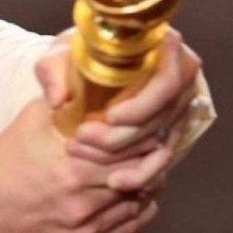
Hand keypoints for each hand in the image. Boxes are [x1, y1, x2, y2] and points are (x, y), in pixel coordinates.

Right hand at [0, 99, 161, 232]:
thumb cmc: (4, 165)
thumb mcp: (29, 122)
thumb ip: (65, 102)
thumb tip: (94, 82)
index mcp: (72, 164)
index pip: (130, 149)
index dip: (143, 136)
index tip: (146, 127)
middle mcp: (82, 198)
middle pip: (140, 177)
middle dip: (148, 161)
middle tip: (151, 148)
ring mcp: (84, 226)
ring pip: (138, 203)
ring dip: (144, 186)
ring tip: (142, 170)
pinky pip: (128, 229)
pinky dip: (137, 212)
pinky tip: (133, 197)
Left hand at [35, 27, 202, 191]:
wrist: (82, 68)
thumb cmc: (75, 55)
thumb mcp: (58, 54)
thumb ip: (52, 71)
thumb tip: (59, 100)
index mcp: (165, 49)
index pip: (168, 83)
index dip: (143, 105)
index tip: (111, 116)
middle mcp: (180, 81)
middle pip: (161, 119)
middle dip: (120, 136)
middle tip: (81, 136)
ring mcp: (177, 109)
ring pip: (159, 143)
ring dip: (121, 157)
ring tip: (80, 152)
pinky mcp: (168, 132)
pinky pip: (160, 161)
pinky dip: (139, 176)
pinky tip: (114, 182)